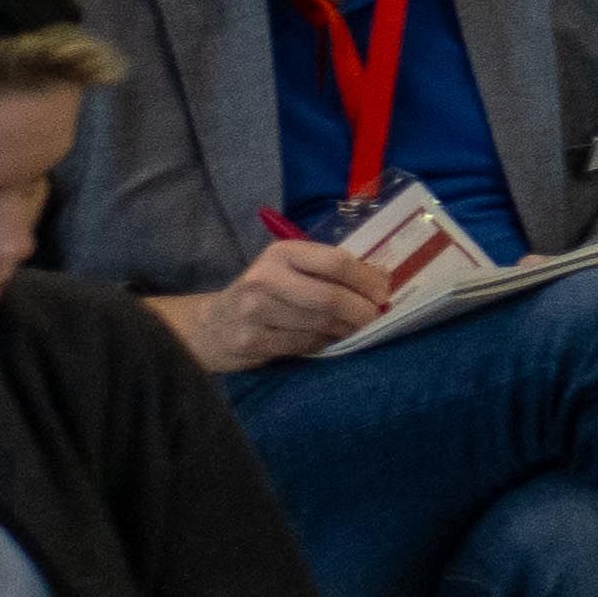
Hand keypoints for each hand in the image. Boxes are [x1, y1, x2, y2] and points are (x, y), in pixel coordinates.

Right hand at [171, 232, 402, 370]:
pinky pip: (305, 343)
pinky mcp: (252, 340)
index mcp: (281, 253)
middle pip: (331, 298)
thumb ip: (329, 270)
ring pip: (320, 324)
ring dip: (347, 329)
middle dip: (362, 310)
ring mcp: (255, 311)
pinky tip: (329, 338)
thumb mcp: (290, 270)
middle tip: (376, 317)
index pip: (335, 261)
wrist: (213, 325)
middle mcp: (265, 278)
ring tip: (355, 328)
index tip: (384, 292)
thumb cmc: (265, 293)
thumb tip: (384, 278)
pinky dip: (325, 342)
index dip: (367, 279)